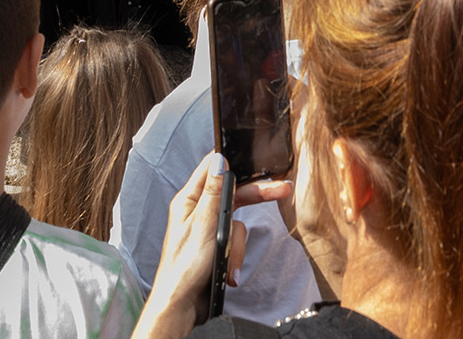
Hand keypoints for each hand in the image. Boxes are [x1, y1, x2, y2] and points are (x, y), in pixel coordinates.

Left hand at [139, 153, 292, 338]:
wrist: (182, 303)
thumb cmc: (184, 267)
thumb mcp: (203, 224)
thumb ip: (214, 192)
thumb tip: (220, 159)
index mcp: (188, 199)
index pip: (212, 168)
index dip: (235, 161)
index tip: (259, 160)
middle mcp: (198, 210)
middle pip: (233, 193)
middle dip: (254, 197)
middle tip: (280, 189)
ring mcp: (208, 227)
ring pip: (238, 220)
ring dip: (237, 242)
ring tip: (228, 258)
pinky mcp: (217, 243)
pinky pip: (236, 239)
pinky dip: (235, 253)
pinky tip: (228, 267)